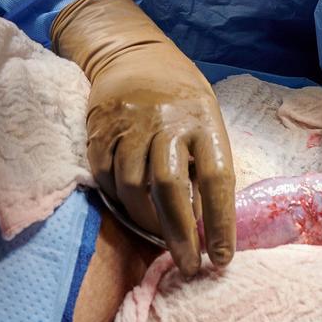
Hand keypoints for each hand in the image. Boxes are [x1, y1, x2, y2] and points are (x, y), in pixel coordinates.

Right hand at [51, 0, 235, 275]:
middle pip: (168, 187)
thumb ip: (206, 161)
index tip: (222, 258)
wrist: (133, 55)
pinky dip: (120, 201)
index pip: (215, 178)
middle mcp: (166, 122)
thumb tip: (208, 223)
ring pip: (133, 188)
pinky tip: (132, 207)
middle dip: (179, 234)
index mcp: (202, 119)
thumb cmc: (181, 98)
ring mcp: (129, 126)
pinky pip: (107, 179)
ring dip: (147, 222)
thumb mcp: (207, 118)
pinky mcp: (100, 131)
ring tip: (160, 236)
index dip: (219, 222)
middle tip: (188, 265)